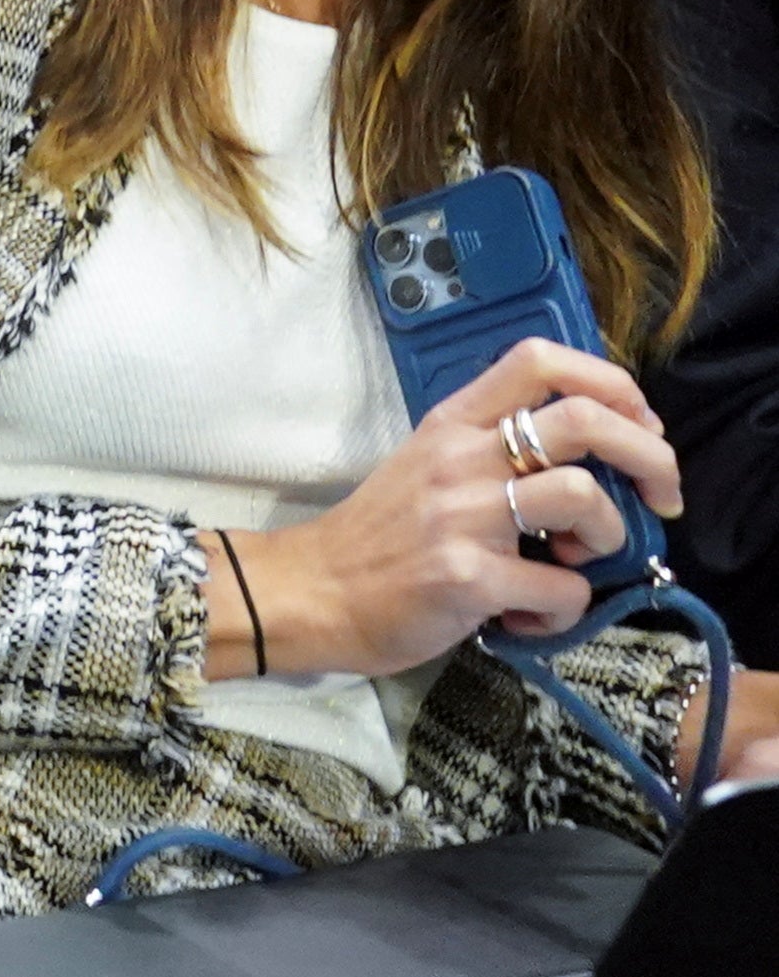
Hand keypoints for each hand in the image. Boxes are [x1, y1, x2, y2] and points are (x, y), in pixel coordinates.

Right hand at [224, 338, 677, 682]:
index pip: (541, 360)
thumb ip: (495, 451)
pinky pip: (563, 589)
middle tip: (661, 497)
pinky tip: (529, 616)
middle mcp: (460, 456)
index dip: (613, 385)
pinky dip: (564, 611)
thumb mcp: (431, 466)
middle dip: (651, 458)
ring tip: (574, 561)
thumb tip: (591, 465)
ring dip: (607, 539)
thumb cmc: (381, 534)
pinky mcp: (467, 576)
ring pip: (583, 497)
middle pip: (587, 421)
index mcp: (453, 423)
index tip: (639, 429)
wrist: (314, 590)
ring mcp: (462, 514)